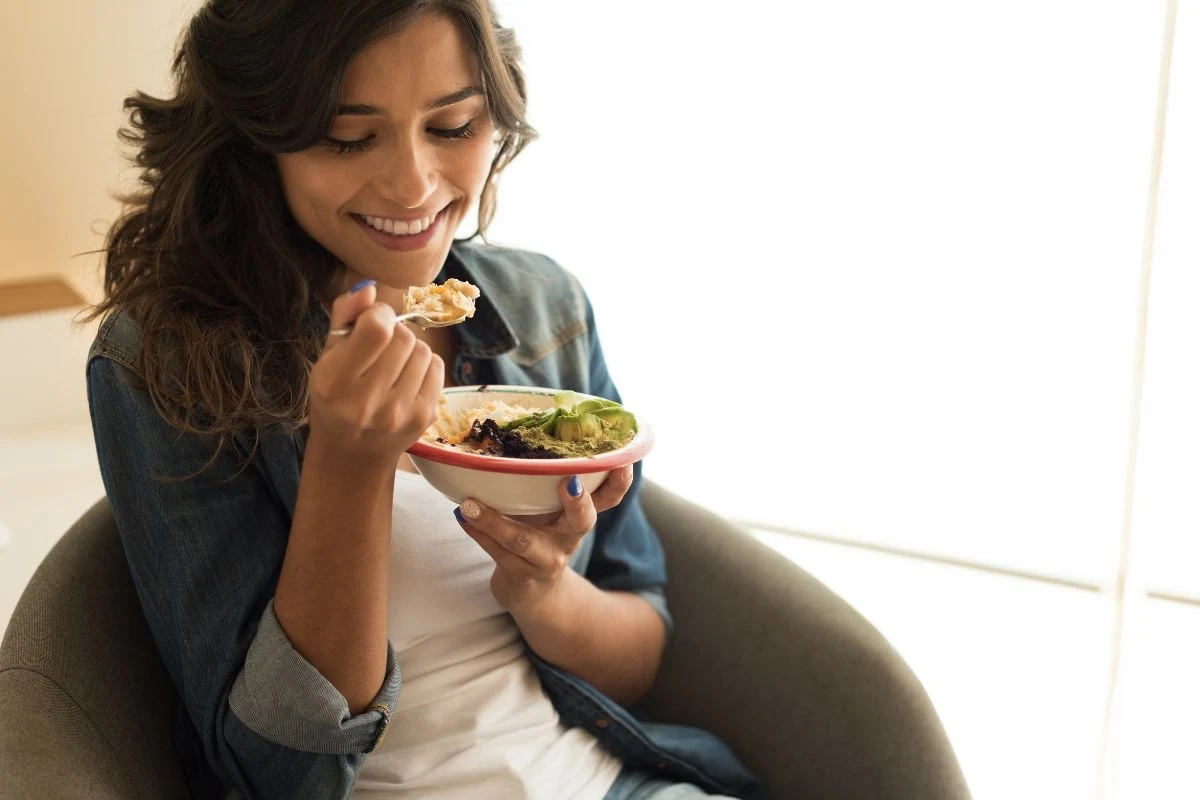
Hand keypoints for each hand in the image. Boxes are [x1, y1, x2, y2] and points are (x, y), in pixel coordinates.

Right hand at [308, 281, 443, 467]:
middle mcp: (367, 403)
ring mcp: (399, 414)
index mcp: (336, 384)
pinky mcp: (423, 418)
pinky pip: (437, 367)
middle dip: (394, 333)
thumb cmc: (336, 398)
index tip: (370, 323)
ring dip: (410, 349)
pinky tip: (406, 377)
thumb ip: (344, 316)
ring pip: (424, 350)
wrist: (351, 455)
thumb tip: (368, 288)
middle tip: (380, 348)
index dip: (378, 315)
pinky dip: (424, 365)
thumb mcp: (327, 358)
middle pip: (404, 337)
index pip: (377, 329)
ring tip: (392, 365)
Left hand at [453, 465, 635, 614]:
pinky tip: (462, 517)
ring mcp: (546, 560)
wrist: (534, 595)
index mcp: (580, 517)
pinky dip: (476, 532)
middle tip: (568, 482)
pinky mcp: (521, 577)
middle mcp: (569, 538)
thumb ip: (549, 484)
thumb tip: (522, 430)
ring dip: (494, 521)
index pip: (609, 498)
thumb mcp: (554, 515)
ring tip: (470, 504)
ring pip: (523, 541)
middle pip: (582, 520)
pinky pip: (496, 553)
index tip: (621, 462)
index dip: (618, 482)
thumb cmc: (542, 539)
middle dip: (578, 502)